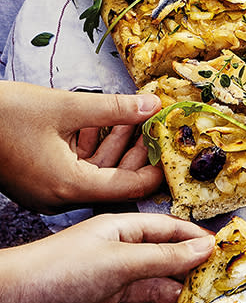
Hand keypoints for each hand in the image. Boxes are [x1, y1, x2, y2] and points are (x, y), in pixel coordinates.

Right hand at [0, 82, 163, 212]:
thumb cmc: (4, 114)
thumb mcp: (67, 106)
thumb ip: (115, 108)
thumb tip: (152, 105)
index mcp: (69, 186)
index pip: (128, 188)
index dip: (155, 170)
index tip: (173, 152)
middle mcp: (58, 197)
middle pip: (112, 181)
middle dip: (136, 154)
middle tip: (157, 130)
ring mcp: (45, 192)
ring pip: (93, 173)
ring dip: (113, 148)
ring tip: (134, 120)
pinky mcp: (36, 182)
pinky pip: (73, 170)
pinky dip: (90, 149)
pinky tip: (101, 123)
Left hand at [0, 212, 214, 302]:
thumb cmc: (56, 269)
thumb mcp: (118, 259)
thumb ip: (164, 257)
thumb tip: (205, 248)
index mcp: (122, 233)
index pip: (169, 231)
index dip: (198, 240)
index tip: (229, 251)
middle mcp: (118, 260)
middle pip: (165, 268)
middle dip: (194, 279)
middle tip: (226, 291)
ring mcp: (108, 292)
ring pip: (152, 302)